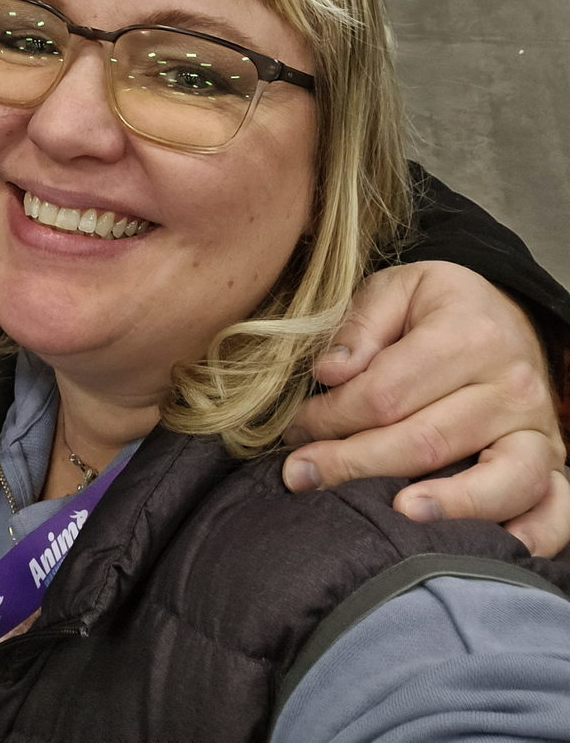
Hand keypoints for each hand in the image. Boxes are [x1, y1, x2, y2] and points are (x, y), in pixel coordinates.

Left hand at [281, 262, 568, 554]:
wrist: (503, 313)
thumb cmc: (438, 306)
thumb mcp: (395, 288)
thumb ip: (359, 326)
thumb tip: (329, 373)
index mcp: (468, 335)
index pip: (386, 392)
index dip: (331, 418)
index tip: (295, 430)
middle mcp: (512, 386)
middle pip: (427, 442)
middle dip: (354, 465)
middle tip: (302, 476)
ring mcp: (539, 430)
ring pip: (497, 482)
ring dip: (444, 507)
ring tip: (394, 516)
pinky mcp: (553, 463)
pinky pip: (556, 510)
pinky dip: (532, 537)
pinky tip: (492, 549)